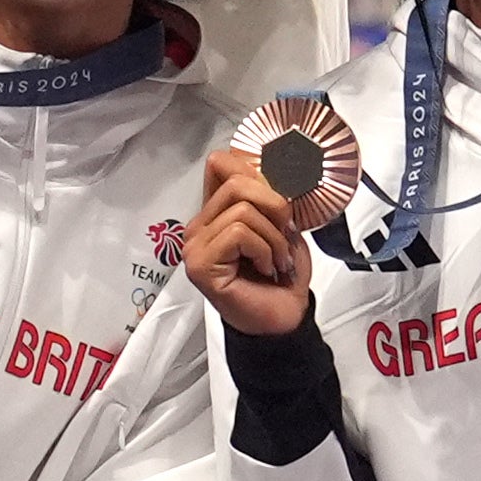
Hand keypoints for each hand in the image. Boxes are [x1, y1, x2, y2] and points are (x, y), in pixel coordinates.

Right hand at [181, 143, 312, 337]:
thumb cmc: (282, 274)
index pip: (221, 163)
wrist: (284, 317)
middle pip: (236, 182)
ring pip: (242, 210)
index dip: (257, 174)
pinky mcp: (201, 264)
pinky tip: (265, 269)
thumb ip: (268, 194)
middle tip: (285, 235)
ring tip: (276, 261)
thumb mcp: (281, 223)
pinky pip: (239, 233)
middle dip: (274, 206)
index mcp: (215, 212)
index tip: (279, 204)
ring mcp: (195, 246)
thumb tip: (271, 164)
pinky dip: (264, 250)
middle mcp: (199, 226)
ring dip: (273, 237)